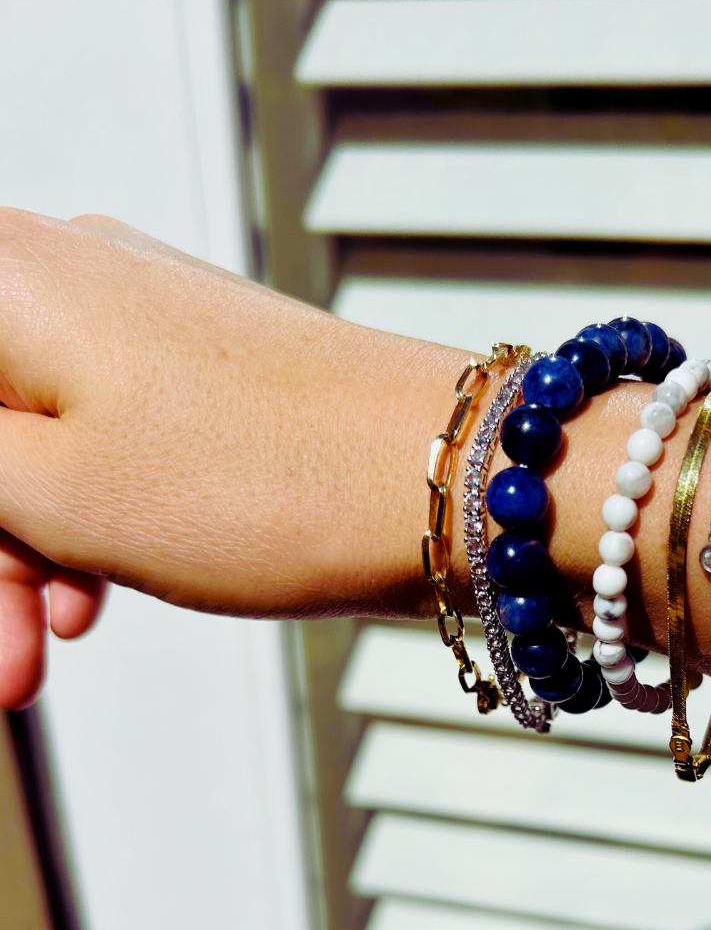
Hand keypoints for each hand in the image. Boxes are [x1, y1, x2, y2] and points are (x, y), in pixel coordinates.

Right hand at [0, 208, 416, 706]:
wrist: (447, 481)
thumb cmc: (269, 483)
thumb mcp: (51, 493)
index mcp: (9, 273)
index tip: (5, 575)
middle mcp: (73, 269)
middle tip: (5, 660)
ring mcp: (149, 315)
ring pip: (43, 441)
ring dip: (35, 549)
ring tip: (51, 642)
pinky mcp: (208, 364)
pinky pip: (112, 440)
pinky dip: (98, 516)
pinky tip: (103, 591)